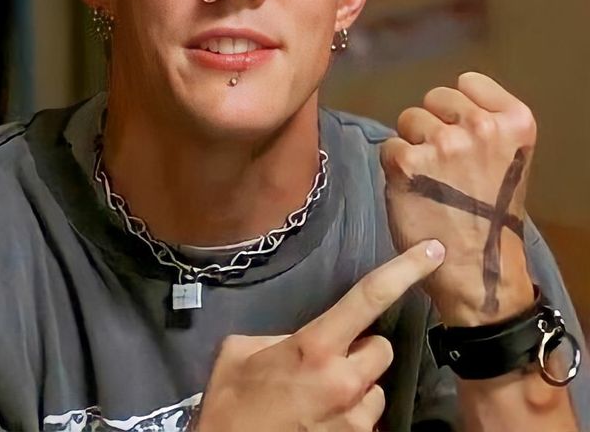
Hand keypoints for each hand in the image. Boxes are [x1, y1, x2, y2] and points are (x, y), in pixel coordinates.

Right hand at [195, 241, 444, 431]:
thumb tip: (301, 339)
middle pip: (381, 349)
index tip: (433, 250)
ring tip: (320, 398)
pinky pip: (367, 423)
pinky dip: (350, 418)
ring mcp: (356, 421)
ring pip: (376, 389)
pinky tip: (319, 421)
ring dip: (357, 388)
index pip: (369, 298)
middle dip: (361, 350)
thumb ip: (279, 337)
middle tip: (329, 361)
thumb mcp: (241, 352)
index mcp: (315, 347)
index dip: (405, 270)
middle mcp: (345, 382)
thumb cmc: (230, 403)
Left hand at [382, 72, 535, 325]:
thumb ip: (485, 124)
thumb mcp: (508, 159)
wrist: (479, 269)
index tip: (461, 132)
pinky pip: (389, 145)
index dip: (457, 107)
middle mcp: (480, 126)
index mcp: (514, 121)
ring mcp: (443, 143)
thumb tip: (447, 106)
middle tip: (443, 161)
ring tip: (429, 177)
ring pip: (408, 118)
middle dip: (432, 123)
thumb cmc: (490, 215)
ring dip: (412, 143)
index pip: (468, 82)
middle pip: (434, 98)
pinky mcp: (407, 162)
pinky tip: (412, 188)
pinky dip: (394, 165)